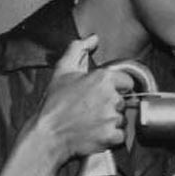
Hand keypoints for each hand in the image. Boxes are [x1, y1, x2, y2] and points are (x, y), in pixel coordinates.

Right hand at [36, 36, 134, 163]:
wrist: (47, 134)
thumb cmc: (54, 104)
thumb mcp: (63, 70)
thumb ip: (78, 49)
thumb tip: (92, 38)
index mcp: (103, 79)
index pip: (127, 82)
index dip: (116, 88)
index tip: (102, 94)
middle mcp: (110, 97)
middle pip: (124, 101)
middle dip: (111, 105)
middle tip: (92, 108)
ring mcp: (111, 118)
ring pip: (122, 118)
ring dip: (111, 121)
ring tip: (92, 121)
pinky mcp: (111, 136)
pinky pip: (120, 136)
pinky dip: (111, 137)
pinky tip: (95, 132)